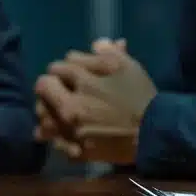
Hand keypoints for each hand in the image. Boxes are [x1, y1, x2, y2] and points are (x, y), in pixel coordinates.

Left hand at [35, 39, 153, 163]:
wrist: (153, 134)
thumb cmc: (140, 97)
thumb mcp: (127, 66)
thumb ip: (107, 51)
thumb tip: (95, 43)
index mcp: (81, 81)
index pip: (55, 67)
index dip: (63, 69)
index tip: (70, 74)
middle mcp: (70, 106)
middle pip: (42, 89)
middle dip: (51, 87)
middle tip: (60, 91)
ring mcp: (72, 131)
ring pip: (43, 118)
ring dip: (48, 113)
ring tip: (59, 113)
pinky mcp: (77, 152)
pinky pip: (57, 143)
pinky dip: (59, 138)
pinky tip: (68, 134)